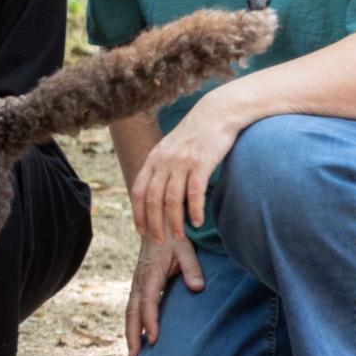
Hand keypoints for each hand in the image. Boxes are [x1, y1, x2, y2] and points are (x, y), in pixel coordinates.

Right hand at [124, 230, 204, 355]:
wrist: (157, 224)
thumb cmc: (174, 238)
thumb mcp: (186, 250)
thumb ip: (192, 269)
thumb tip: (198, 288)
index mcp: (150, 274)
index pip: (148, 302)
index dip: (150, 322)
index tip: (154, 340)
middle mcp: (139, 280)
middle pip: (132, 312)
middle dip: (132, 335)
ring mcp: (136, 282)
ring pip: (129, 311)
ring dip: (130, 332)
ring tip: (132, 354)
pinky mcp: (138, 284)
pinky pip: (132, 307)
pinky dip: (132, 323)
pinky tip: (136, 336)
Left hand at [128, 95, 242, 243]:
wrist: (216, 114)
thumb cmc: (195, 135)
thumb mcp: (170, 149)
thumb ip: (161, 168)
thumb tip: (157, 193)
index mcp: (153, 159)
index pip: (139, 192)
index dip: (138, 214)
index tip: (142, 231)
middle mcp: (163, 161)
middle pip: (153, 200)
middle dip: (154, 224)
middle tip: (159, 242)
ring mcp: (181, 162)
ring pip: (172, 200)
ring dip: (174, 222)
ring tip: (179, 237)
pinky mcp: (201, 163)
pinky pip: (194, 192)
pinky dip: (194, 210)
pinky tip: (197, 222)